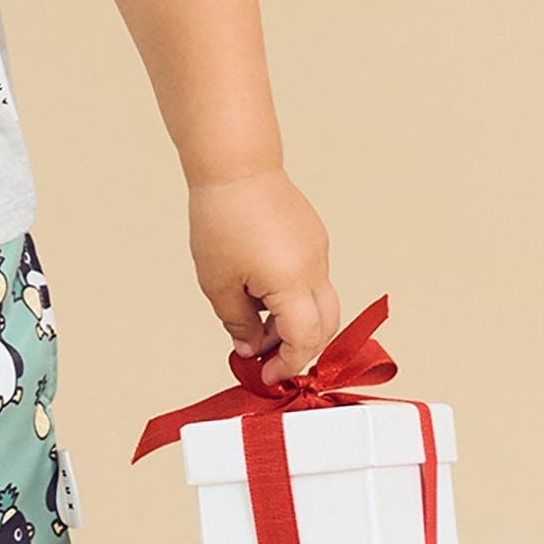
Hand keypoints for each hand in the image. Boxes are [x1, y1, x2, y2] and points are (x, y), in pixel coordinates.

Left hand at [188, 169, 336, 384]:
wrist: (236, 167)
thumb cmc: (221, 219)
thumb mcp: (218, 282)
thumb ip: (237, 322)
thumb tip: (249, 347)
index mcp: (292, 282)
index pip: (305, 340)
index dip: (287, 364)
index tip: (266, 375)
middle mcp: (315, 268)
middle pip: (325, 327)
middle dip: (297, 349)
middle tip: (265, 358)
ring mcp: (319, 252)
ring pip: (320, 304)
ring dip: (294, 323)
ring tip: (253, 323)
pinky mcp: (314, 239)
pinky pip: (313, 280)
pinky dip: (294, 298)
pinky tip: (260, 293)